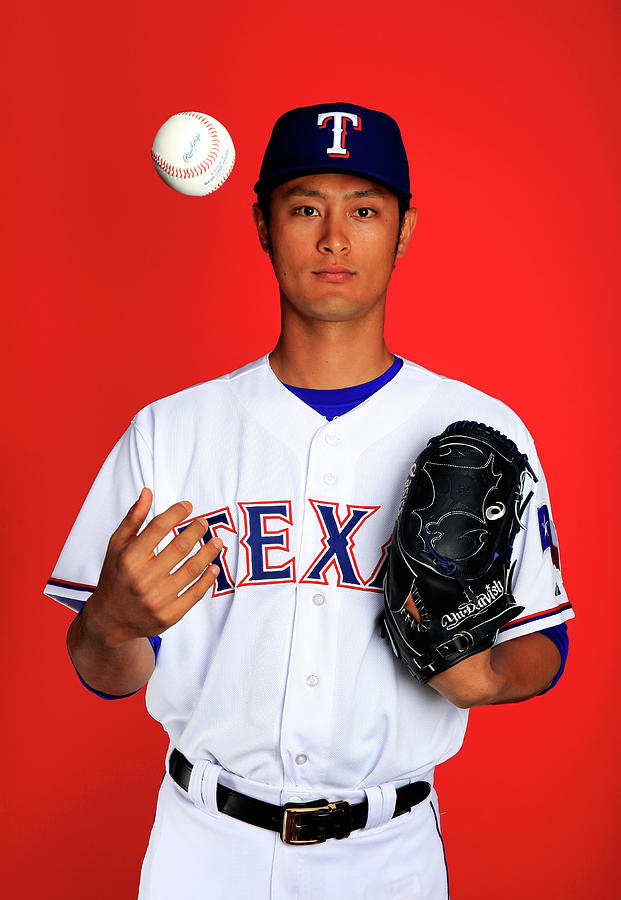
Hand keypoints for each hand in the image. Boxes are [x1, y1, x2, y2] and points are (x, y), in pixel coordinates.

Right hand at [81, 488, 221, 648]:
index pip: (158, 527)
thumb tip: (148, 492)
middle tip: (204, 523)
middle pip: (180, 547)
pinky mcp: (168, 616)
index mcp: (128, 558)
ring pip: (192, 570)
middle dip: (197, 530)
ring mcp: (156, 599)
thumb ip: (133, 519)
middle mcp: (142, 579)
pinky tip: (214, 566)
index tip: (188, 506)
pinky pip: (195, 594)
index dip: (176, 513)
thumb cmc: (115, 576)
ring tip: (217, 541)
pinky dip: (208, 579)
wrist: (110, 621)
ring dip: (209, 552)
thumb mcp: (117, 546)